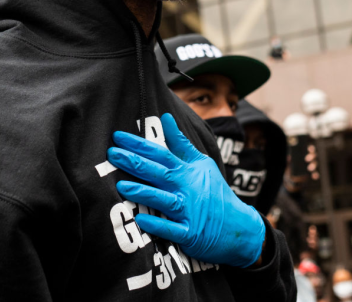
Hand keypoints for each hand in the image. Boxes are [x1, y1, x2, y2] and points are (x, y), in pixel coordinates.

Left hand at [107, 113, 265, 267]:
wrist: (239, 226)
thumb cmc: (215, 192)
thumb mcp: (202, 163)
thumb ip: (181, 143)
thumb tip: (166, 117)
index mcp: (187, 171)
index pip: (160, 153)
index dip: (139, 144)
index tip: (118, 137)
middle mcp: (186, 188)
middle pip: (158, 173)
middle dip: (135, 163)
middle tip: (112, 154)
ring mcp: (188, 212)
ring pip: (163, 200)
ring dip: (143, 193)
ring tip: (121, 186)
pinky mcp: (190, 234)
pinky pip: (172, 230)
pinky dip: (158, 225)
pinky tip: (141, 219)